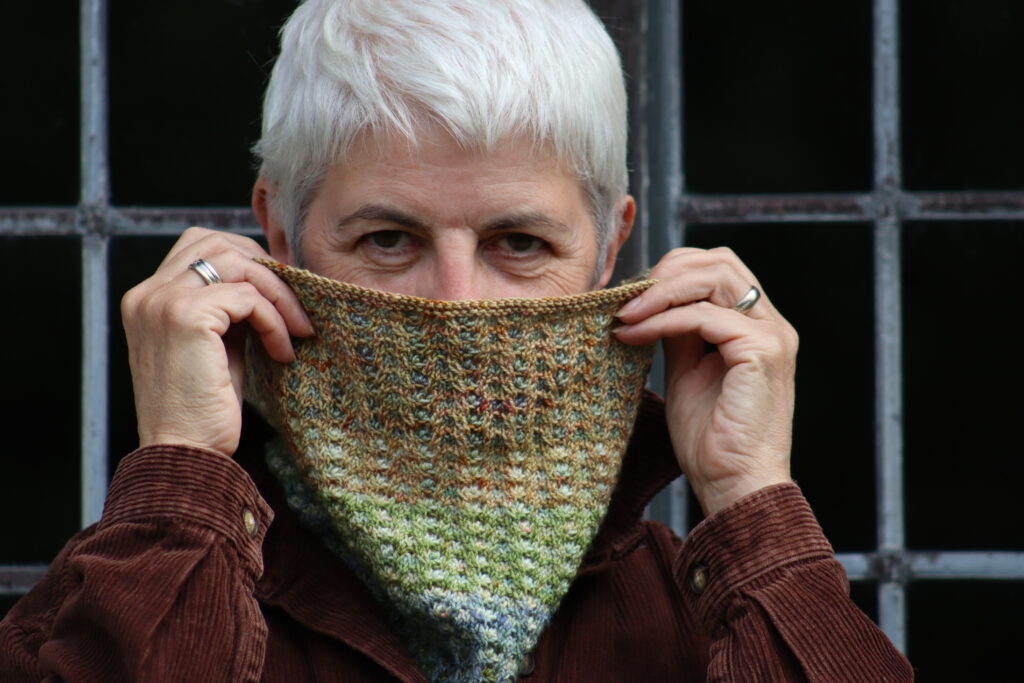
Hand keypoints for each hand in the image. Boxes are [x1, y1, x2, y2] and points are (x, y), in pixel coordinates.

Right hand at [120, 227, 313, 456]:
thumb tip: (270, 275)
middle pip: (217, 241)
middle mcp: (147, 293)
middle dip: (265, 269)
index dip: (247, 260)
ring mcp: (162, 301)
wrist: (186, 452)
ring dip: (278, 294)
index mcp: (148, 298)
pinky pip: (248, 297)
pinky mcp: (187, 316)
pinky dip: (274, 320)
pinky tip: (281, 352)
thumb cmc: (205, 407)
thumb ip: (228, 307)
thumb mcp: (216, 345)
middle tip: (294, 308)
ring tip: (297, 331)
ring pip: (237, 262)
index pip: (199, 244)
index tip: (279, 294)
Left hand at [614, 247, 796, 514]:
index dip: (671, 272)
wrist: (734, 484)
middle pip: (719, 260)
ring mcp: (772, 336)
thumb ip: (679, 333)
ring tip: (625, 314)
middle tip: (626, 298)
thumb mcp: (687, 372)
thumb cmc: (711, 440)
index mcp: (757, 327)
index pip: (717, 268)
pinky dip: (663, 319)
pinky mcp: (762, 352)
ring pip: (714, 277)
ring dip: (661, 291)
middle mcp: (772, 324)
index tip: (630, 297)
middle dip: (666, 271)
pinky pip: (704, 316)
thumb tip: (651, 301)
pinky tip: (634, 333)